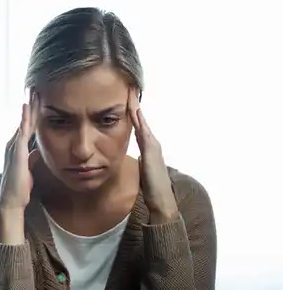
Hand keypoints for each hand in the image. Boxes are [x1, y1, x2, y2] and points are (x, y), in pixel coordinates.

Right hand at [0, 94, 40, 211]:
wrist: (12, 200)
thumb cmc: (20, 187)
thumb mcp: (28, 169)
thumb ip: (31, 158)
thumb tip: (36, 151)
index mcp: (18, 148)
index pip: (27, 126)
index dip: (32, 113)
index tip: (37, 100)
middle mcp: (14, 144)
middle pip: (24, 120)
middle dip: (30, 104)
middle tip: (34, 88)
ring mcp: (14, 146)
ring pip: (23, 122)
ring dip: (28, 106)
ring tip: (32, 91)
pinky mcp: (17, 150)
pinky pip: (22, 130)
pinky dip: (25, 118)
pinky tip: (27, 106)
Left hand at [128, 89, 178, 222]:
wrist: (162, 201)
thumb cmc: (153, 189)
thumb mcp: (145, 172)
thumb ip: (143, 163)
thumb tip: (138, 158)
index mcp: (149, 148)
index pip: (139, 127)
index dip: (133, 114)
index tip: (127, 100)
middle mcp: (152, 143)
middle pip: (141, 120)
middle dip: (135, 104)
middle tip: (130, 88)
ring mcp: (152, 145)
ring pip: (142, 121)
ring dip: (136, 107)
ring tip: (130, 92)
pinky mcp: (151, 149)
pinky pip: (142, 129)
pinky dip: (138, 118)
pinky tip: (133, 108)